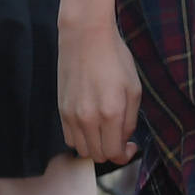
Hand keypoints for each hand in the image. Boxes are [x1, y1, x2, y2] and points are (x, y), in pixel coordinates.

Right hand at [60, 17, 142, 168]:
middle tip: (120, 139)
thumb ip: (130, 119)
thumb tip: (124, 138)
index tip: (130, 146)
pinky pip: (69, 138)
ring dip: (95, 147)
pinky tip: (91, 125)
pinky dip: (81, 139)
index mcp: (111, 113)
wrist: (85, 38)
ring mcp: (71, 115)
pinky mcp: (61, 110)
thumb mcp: (134, 88)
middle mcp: (88, 119)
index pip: (114, 153)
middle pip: (98, 156)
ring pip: (82, 150)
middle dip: (112, 152)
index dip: (125, 155)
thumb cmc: (114, 58)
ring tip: (105, 132)